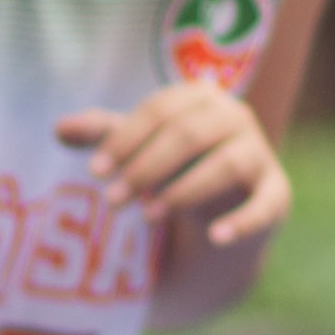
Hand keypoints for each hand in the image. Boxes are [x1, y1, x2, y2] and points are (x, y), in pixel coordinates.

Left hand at [56, 81, 289, 249]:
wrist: (219, 207)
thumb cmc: (173, 165)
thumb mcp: (138, 148)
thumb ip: (102, 135)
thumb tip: (58, 129)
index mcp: (201, 97)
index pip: (161, 109)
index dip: (126, 139)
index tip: (95, 172)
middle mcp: (236, 117)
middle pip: (190, 134)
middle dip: (147, 167)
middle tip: (112, 200)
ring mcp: (260, 154)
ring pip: (226, 164)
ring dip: (184, 190)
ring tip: (148, 215)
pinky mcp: (276, 193)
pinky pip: (264, 205)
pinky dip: (242, 221)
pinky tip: (215, 238)